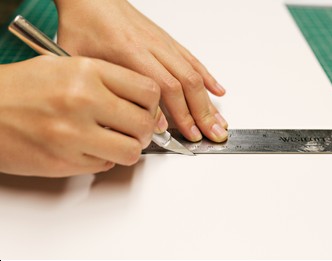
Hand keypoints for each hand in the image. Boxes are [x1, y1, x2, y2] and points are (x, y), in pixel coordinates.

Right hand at [0, 56, 159, 176]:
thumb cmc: (20, 89)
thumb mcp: (65, 67)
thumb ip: (105, 80)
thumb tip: (139, 101)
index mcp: (86, 72)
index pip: (147, 90)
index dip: (152, 103)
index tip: (148, 109)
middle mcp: (82, 101)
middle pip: (144, 124)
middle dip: (145, 130)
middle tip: (136, 130)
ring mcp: (73, 134)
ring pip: (130, 151)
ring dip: (128, 149)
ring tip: (116, 142)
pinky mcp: (64, 161)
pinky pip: (104, 165)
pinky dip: (103, 160)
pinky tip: (89, 149)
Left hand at [55, 0, 227, 141]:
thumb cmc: (84, 26)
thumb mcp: (85, 63)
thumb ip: (112, 91)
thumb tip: (146, 120)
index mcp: (130, 52)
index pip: (165, 88)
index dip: (181, 114)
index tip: (189, 134)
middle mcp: (153, 47)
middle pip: (187, 83)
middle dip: (203, 113)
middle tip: (213, 135)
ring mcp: (164, 44)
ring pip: (194, 74)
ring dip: (208, 101)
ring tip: (219, 122)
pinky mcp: (168, 41)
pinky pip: (193, 61)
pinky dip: (208, 78)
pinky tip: (217, 91)